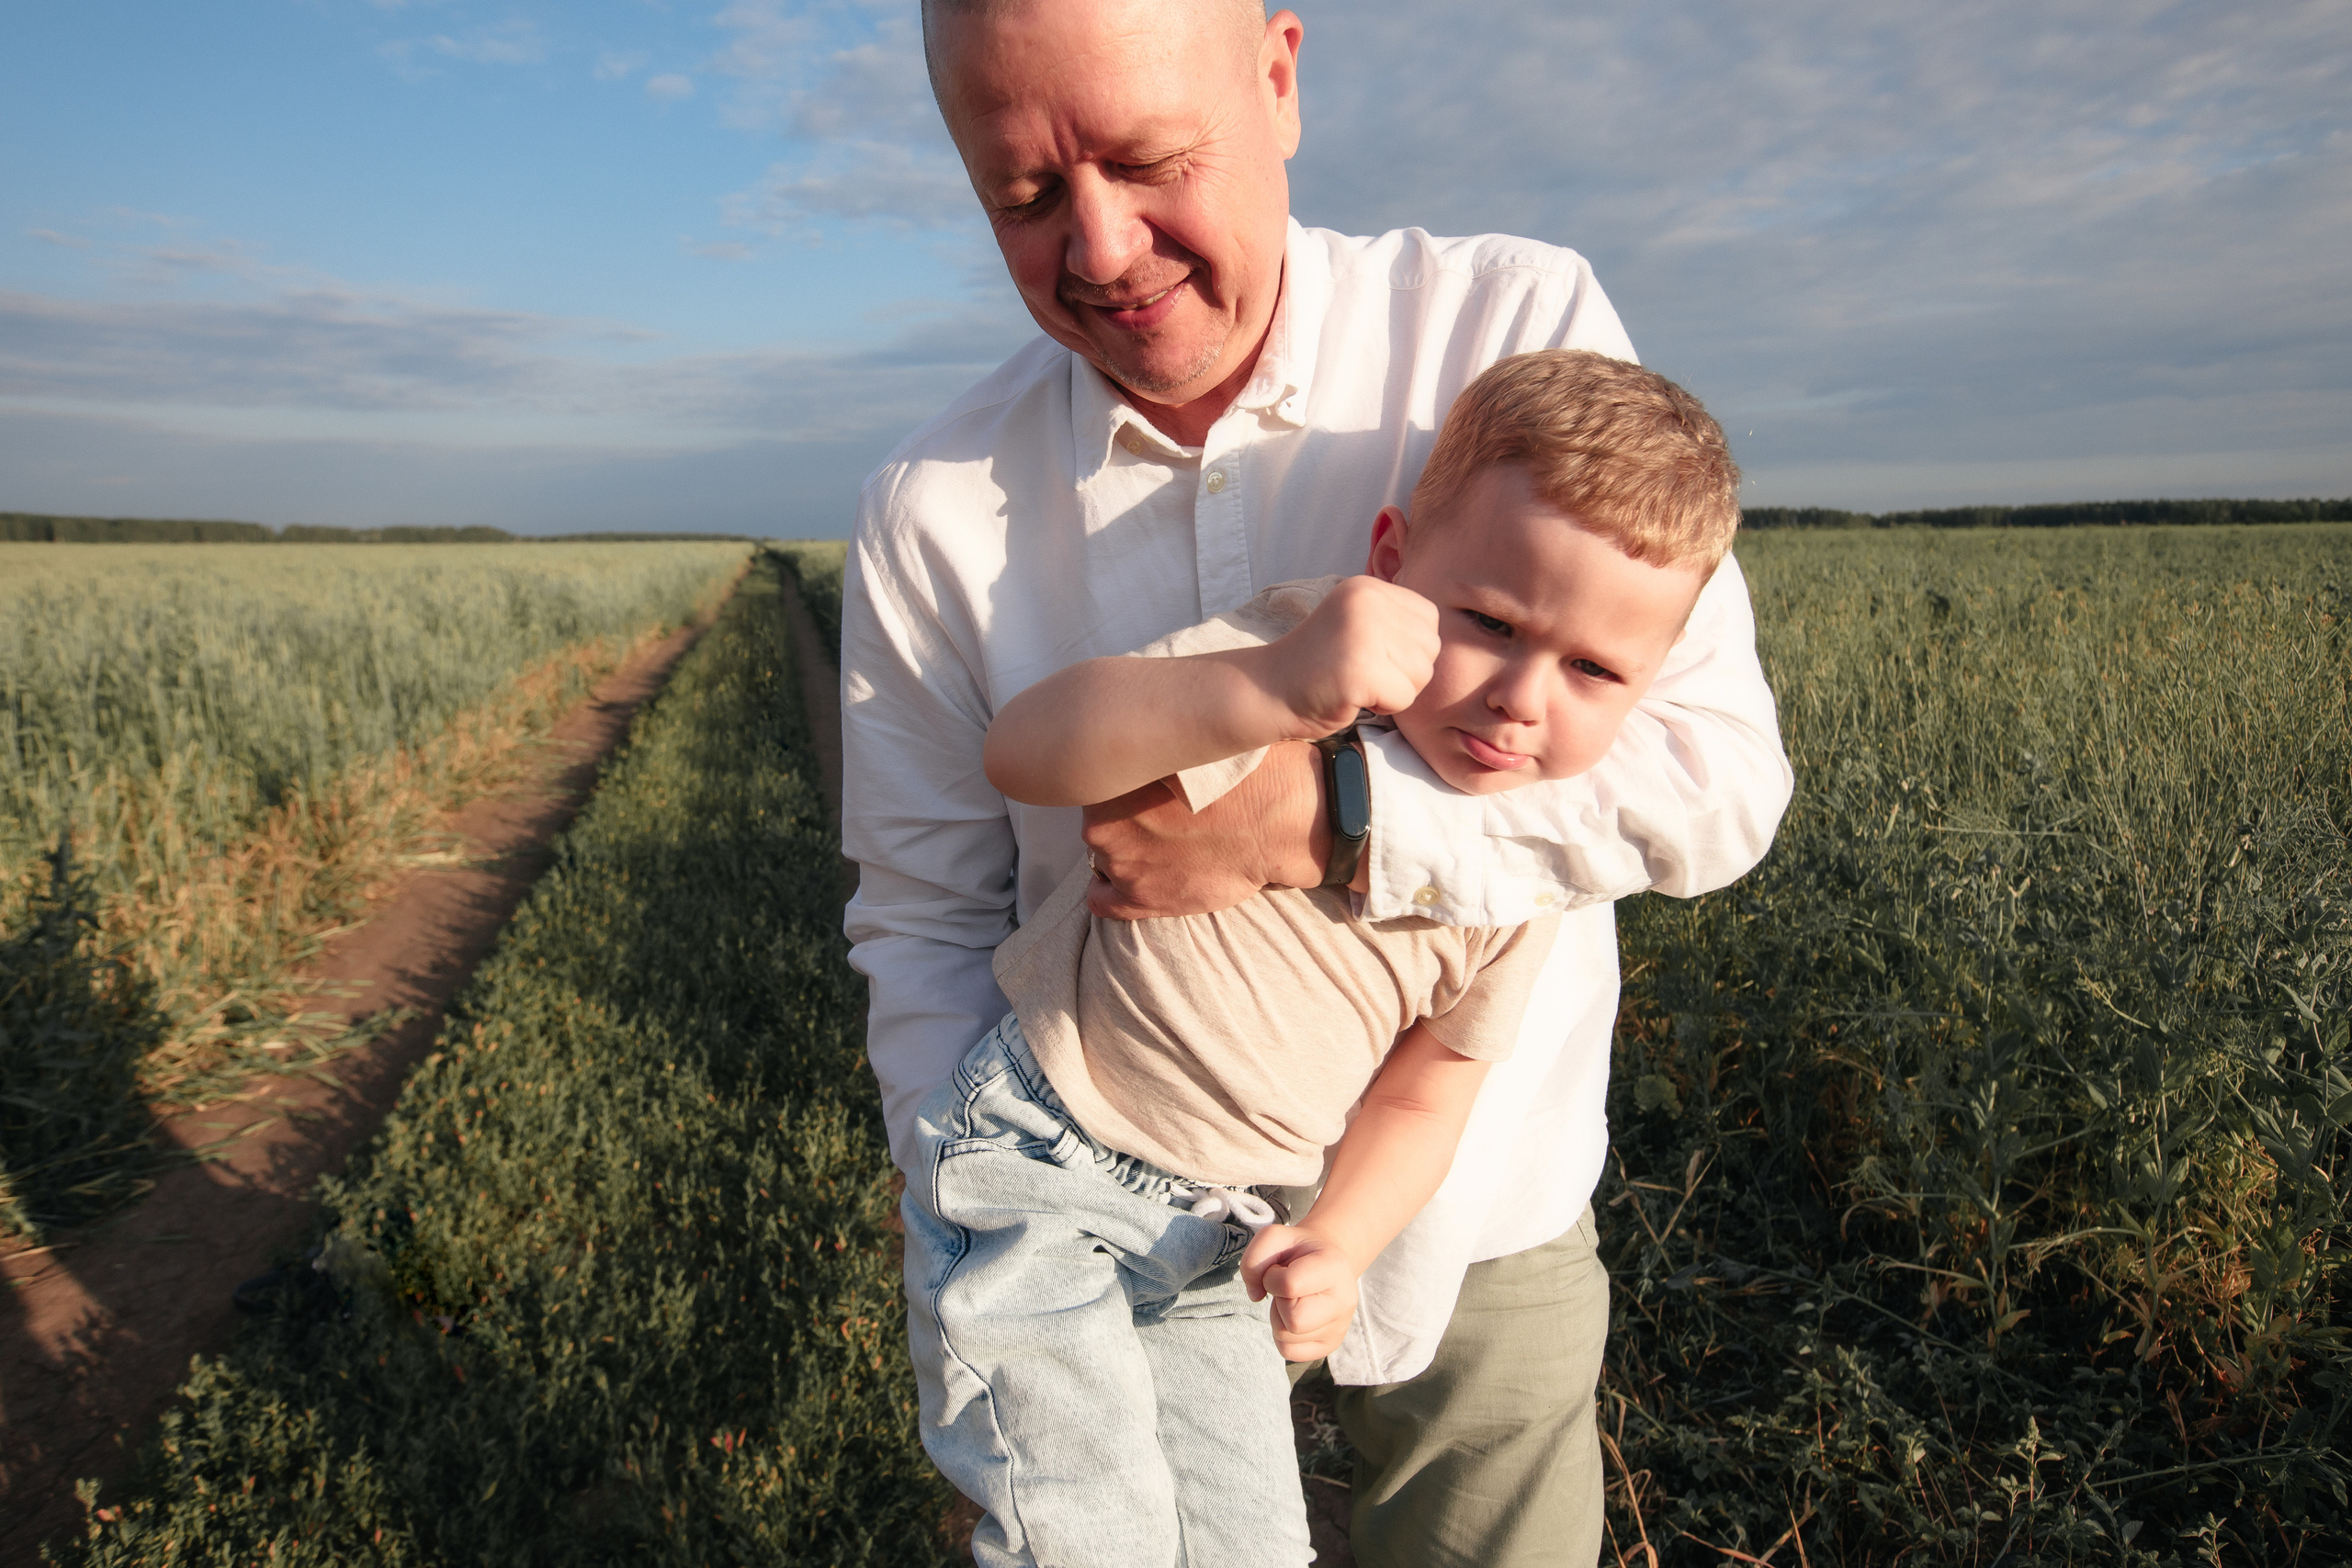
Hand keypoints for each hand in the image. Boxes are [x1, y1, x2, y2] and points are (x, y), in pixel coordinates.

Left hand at [1082, 742, 1327, 917]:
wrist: (1280, 822)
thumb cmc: (1245, 772)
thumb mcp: (1193, 739)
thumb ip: (1159, 741)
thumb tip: (1149, 729)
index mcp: (1112, 777)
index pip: (1099, 779)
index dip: (1126, 784)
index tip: (1148, 786)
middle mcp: (1103, 824)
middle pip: (1099, 820)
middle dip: (1125, 818)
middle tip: (1161, 814)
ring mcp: (1121, 865)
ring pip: (1101, 857)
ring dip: (1127, 851)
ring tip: (1164, 845)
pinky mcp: (1142, 900)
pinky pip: (1101, 901)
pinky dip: (1112, 891)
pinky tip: (1141, 878)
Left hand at [1241, 1224, 1362, 1361]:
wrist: (1325, 1263)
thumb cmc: (1297, 1251)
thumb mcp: (1274, 1238)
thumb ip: (1254, 1257)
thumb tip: (1255, 1296)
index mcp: (1334, 1266)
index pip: (1289, 1285)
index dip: (1272, 1278)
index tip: (1280, 1269)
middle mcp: (1344, 1300)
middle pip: (1294, 1321)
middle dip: (1279, 1303)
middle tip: (1287, 1290)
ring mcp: (1339, 1327)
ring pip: (1286, 1338)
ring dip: (1278, 1318)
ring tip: (1292, 1300)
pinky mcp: (1329, 1345)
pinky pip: (1288, 1352)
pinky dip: (1282, 1336)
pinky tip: (1294, 1316)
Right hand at [1258, 576, 1438, 738]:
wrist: (1268, 690)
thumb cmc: (1321, 665)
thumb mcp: (1358, 623)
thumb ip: (1395, 620)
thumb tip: (1448, 628)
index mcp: (1368, 586)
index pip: (1430, 619)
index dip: (1410, 648)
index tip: (1372, 654)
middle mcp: (1367, 602)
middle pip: (1431, 648)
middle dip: (1406, 672)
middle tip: (1365, 673)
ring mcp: (1362, 634)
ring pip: (1421, 675)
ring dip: (1395, 690)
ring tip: (1358, 683)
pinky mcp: (1358, 670)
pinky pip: (1404, 698)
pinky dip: (1384, 708)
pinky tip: (1353, 697)